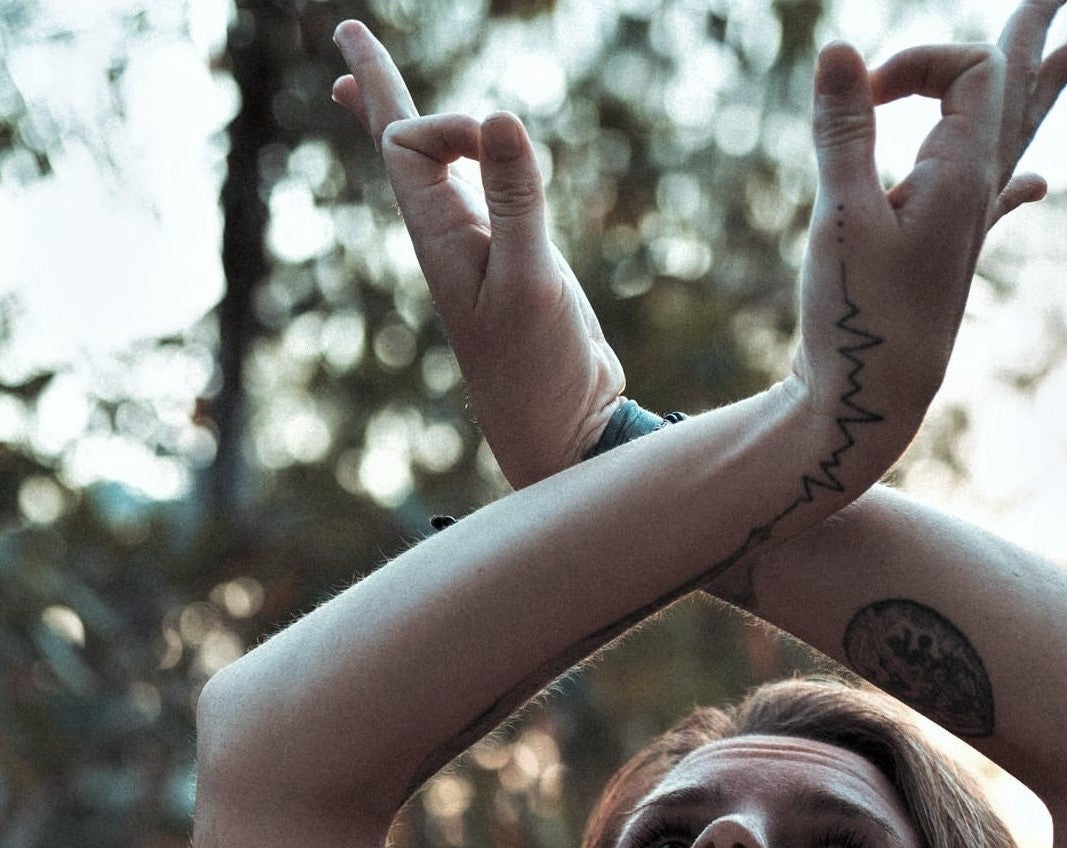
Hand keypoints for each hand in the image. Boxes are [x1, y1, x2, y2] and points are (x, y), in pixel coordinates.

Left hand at [331, 18, 625, 488]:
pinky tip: (457, 159)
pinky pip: (470, 196)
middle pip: (397, 149)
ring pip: (428, 173)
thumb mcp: (532, 282)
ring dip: (400, 124)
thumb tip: (499, 118)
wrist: (563, 432)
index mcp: (438, 241)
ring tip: (358, 88)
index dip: (444, 124)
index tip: (493, 138)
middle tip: (346, 35)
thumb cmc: (540, 370)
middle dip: (377, 87)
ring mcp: (478, 252)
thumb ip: (517, 200)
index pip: (408, 145)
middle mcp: (447, 239)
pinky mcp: (513, 265)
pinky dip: (455, 163)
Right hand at [791, 2, 1066, 429]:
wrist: (870, 402)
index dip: (917, 60)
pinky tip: (1039, 183)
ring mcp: (967, 225)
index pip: (969, 71)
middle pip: (1022, 91)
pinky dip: (1018, 179)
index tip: (863, 94)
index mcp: (965, 177)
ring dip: (1046, 85)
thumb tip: (838, 48)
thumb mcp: (839, 219)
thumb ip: (842, 133)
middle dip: (1039, 32)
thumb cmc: (858, 319)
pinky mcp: (946, 255)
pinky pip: (998, 201)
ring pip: (1017, 135)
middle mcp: (978, 194)